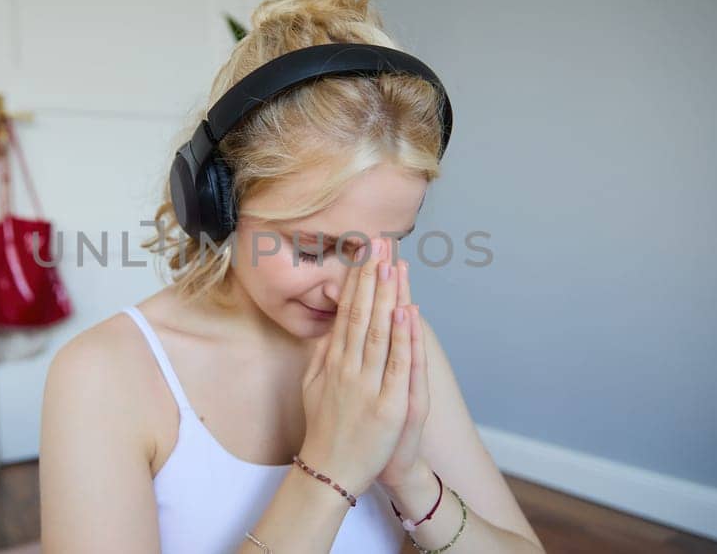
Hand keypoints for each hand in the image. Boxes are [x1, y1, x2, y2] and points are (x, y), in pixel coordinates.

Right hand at [298, 236, 419, 496]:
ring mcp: (367, 385)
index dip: (357, 282)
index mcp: (332, 362)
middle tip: (379, 243)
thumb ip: (319, 358)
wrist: (331, 472)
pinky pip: (396, 365)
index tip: (364, 254)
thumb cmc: (325, 431)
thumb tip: (327, 330)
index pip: (346, 313)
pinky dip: (401, 338)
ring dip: (386, 296)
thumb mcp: (312, 388)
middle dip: (372, 277)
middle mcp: (347, 368)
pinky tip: (404, 311)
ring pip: (378, 332)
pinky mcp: (388, 405)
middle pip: (361, 314)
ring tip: (392, 264)